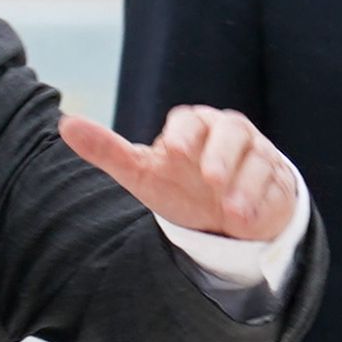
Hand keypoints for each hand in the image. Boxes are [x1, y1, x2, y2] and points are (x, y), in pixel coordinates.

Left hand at [61, 104, 301, 242]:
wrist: (222, 212)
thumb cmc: (178, 185)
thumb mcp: (141, 172)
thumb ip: (106, 150)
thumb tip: (65, 123)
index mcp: (192, 127)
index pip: (189, 121)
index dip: (182, 134)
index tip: (172, 152)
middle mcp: (226, 133)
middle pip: (230, 131)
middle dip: (220, 154)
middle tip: (209, 178)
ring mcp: (256, 154)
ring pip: (257, 157)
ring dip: (244, 183)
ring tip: (230, 209)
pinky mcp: (276, 178)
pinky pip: (273, 184)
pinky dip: (259, 202)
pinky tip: (245, 220)